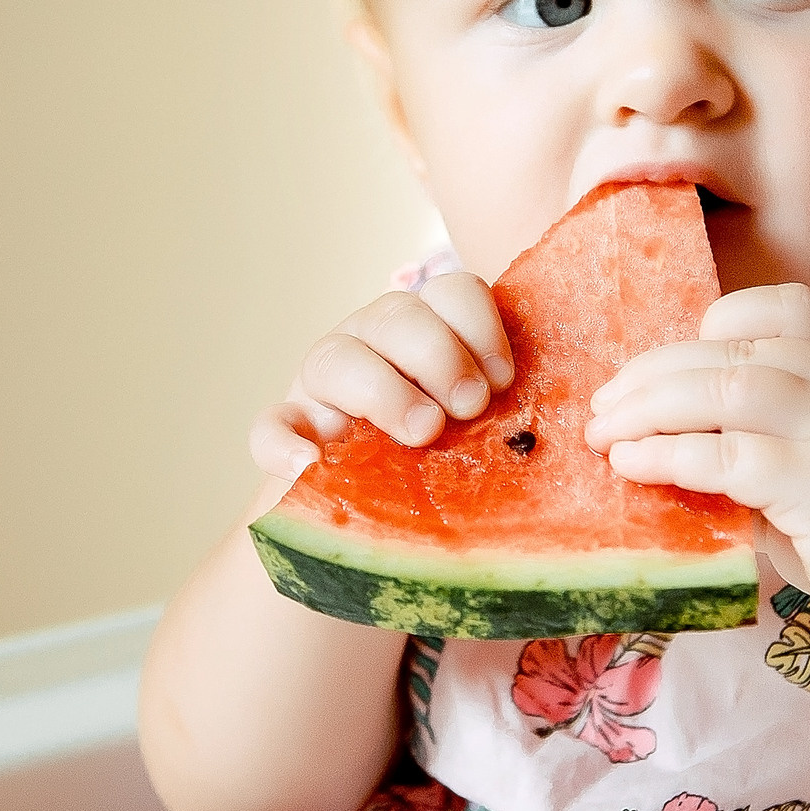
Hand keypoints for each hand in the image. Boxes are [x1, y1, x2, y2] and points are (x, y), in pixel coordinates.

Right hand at [250, 275, 513, 480]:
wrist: (384, 517)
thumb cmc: (454, 464)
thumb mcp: (487, 430)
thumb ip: (505, 412)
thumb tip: (539, 426)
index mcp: (429, 333)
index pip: (452, 293)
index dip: (481, 326)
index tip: (503, 380)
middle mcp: (373, 344)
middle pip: (397, 316)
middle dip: (439, 355)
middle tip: (470, 407)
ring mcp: (323, 387)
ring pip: (336, 358)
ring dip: (382, 390)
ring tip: (421, 433)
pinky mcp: (288, 432)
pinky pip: (270, 426)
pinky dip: (284, 444)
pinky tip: (309, 465)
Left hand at [584, 282, 809, 663]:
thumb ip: (767, 442)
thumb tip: (667, 436)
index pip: (782, 307)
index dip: (712, 328)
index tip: (666, 368)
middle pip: (732, 350)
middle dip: (652, 374)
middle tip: (602, 406)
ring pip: (721, 390)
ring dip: (648, 409)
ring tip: (602, 434)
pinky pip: (726, 455)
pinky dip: (667, 456)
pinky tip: (632, 467)